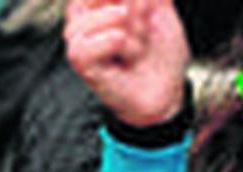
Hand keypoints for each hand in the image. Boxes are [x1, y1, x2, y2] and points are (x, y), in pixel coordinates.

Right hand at [65, 0, 190, 126]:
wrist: (165, 91)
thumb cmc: (159, 52)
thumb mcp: (160, 5)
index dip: (138, 2)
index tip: (145, 10)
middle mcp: (81, 11)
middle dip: (141, 12)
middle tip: (141, 33)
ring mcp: (76, 33)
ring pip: (119, 14)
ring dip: (138, 34)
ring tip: (135, 49)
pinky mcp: (79, 56)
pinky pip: (114, 36)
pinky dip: (130, 49)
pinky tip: (127, 60)